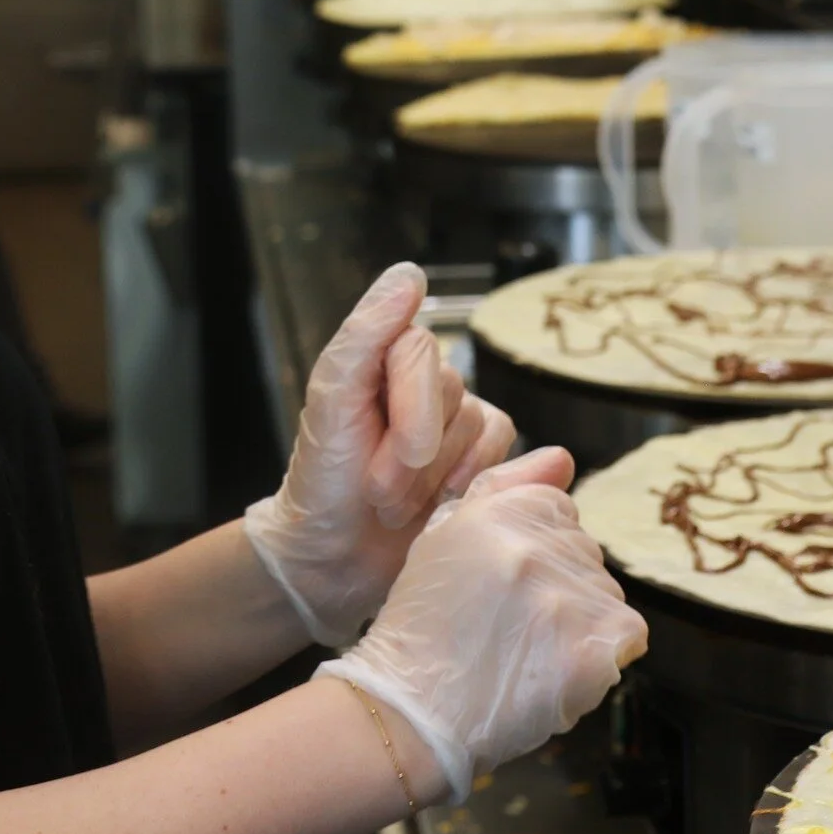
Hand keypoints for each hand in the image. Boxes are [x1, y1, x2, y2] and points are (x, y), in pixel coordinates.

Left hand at [242, 263, 516, 644]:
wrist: (333, 559)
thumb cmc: (322, 478)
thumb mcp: (329, 400)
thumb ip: (366, 332)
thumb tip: (409, 274)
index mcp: (385, 354)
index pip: (424, 352)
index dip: (410, 413)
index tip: (374, 466)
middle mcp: (426, 380)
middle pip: (455, 393)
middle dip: (415, 457)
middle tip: (378, 492)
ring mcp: (457, 421)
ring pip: (483, 428)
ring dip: (437, 481)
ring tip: (397, 507)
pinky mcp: (482, 460)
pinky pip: (509, 453)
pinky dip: (480, 483)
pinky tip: (448, 506)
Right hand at [321, 450, 645, 806]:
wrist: (412, 706)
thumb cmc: (424, 623)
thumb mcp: (445, 535)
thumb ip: (503, 488)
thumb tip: (563, 458)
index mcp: (501, 511)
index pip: (561, 510)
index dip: (536, 551)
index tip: (503, 584)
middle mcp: (536, 546)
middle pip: (587, 554)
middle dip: (561, 586)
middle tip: (510, 623)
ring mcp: (567, 599)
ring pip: (607, 596)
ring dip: (581, 623)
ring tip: (528, 651)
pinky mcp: (591, 651)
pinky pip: (627, 638)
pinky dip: (603, 657)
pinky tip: (556, 670)